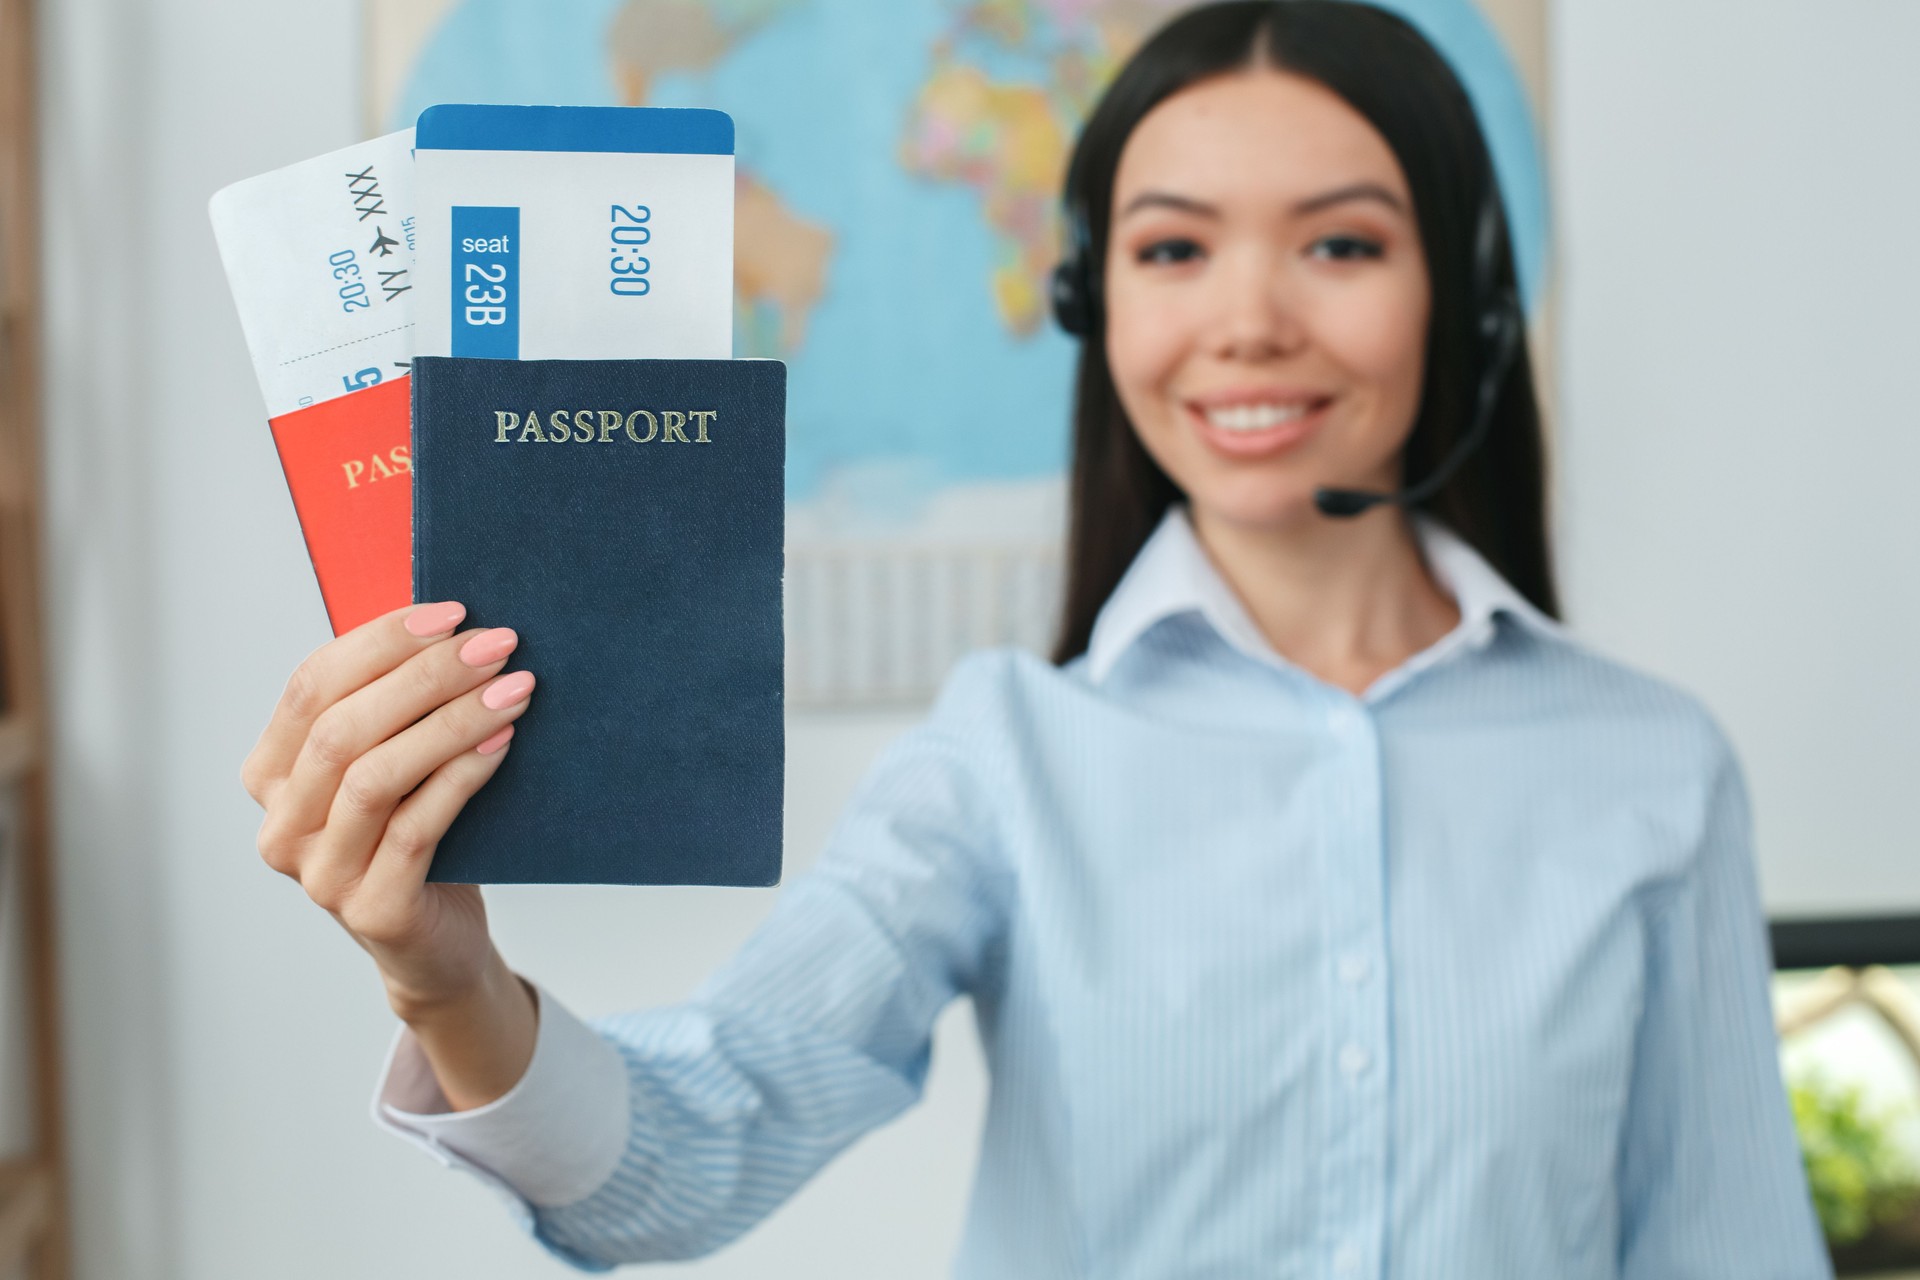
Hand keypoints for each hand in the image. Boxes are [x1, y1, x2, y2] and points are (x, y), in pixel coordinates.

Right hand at [242, 601, 534, 1020]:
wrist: (439, 946)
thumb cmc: (418, 836)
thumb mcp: (394, 766)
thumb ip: (395, 709)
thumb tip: (455, 624)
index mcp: (271, 775)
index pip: (311, 686)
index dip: (380, 641)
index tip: (452, 612)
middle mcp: (281, 826)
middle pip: (342, 728)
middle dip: (424, 675)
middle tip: (495, 643)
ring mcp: (320, 875)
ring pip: (375, 777)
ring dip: (450, 721)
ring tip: (513, 687)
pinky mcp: (371, 910)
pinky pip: (416, 830)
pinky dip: (461, 777)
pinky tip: (504, 742)